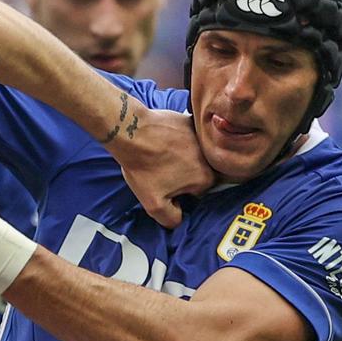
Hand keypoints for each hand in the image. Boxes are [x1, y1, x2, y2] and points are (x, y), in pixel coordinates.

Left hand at [113, 105, 214, 226]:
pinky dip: (178, 141)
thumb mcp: (154, 205)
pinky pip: (188, 137)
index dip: (181, 194)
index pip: (199, 193)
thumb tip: (180, 219)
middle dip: (183, 176)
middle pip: (198, 173)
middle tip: (161, 171)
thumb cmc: (143, 168)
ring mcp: (202, 136)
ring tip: (160, 156)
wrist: (131, 132)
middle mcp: (210, 156)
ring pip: (194, 155)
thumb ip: (171, 219)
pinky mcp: (192, 121)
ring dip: (180, 158)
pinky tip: (161, 142)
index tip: (166, 187)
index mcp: (206, 178)